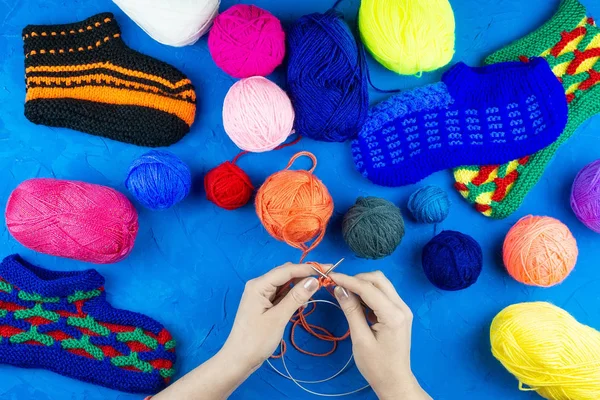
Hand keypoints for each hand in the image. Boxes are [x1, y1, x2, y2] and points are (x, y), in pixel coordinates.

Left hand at [153, 262, 321, 399]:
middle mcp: (259, 285)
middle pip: (286, 273)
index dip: (308, 268)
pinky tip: (302, 302)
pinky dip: (293, 295)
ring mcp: (261, 295)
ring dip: (300, 285)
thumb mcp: (278, 318)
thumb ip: (296, 297)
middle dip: (305, 275)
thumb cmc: (256, 340)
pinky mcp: (264, 304)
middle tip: (325, 279)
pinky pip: (282, 294)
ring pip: (285, 283)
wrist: (239, 359)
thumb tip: (314, 280)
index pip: (287, 270)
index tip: (328, 267)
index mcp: (259, 285)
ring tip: (316, 291)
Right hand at [330, 271, 430, 399]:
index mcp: (393, 315)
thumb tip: (339, 289)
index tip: (330, 277)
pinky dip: (369, 293)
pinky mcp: (400, 312)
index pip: (368, 288)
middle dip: (357, 278)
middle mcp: (402, 307)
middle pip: (378, 279)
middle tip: (338, 286)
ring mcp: (403, 309)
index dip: (348, 280)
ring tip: (345, 292)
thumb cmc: (376, 365)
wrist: (395, 381)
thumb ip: (351, 311)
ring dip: (363, 284)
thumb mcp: (360, 339)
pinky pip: (384, 294)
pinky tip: (356, 301)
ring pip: (382, 284)